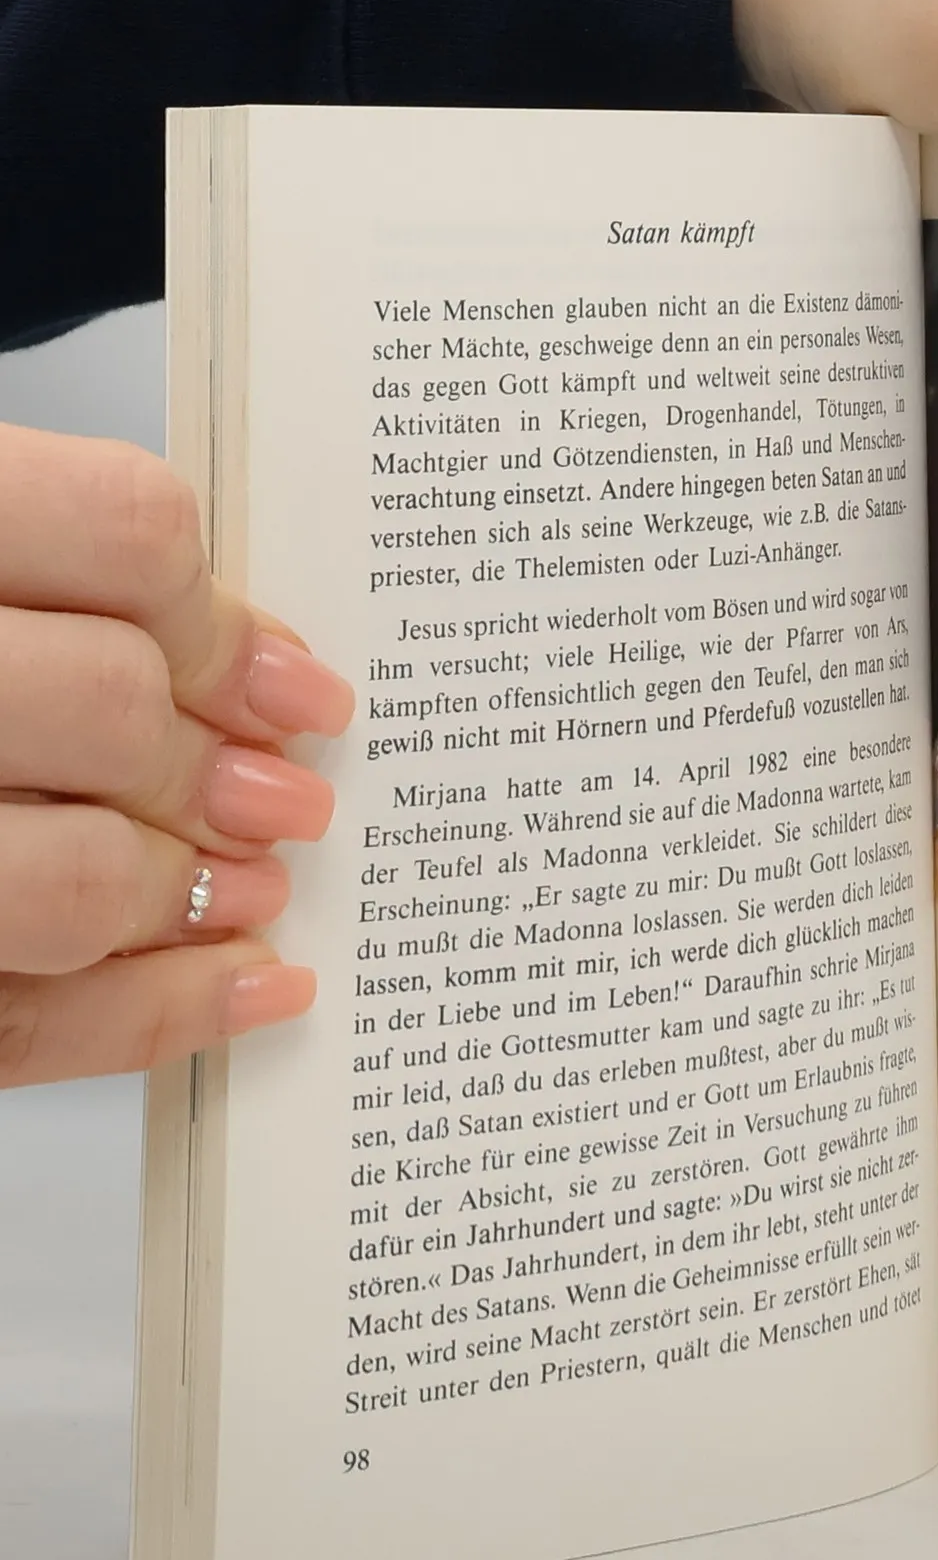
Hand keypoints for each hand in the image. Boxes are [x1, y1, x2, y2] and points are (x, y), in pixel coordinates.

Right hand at [0, 424, 353, 1088]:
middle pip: (112, 709)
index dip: (225, 620)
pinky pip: (22, 1026)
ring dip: (189, 892)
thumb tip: (265, 671)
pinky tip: (250, 985)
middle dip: (219, 768)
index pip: (123, 534)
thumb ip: (64, 572)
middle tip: (281, 795)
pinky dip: (160, 1014)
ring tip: (251, 883)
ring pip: (69, 881)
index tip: (288, 685)